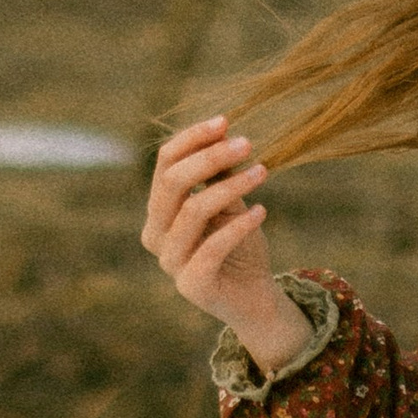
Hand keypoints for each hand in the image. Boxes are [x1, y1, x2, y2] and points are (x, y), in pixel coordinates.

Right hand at [142, 119, 309, 369]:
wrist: (254, 296)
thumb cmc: (240, 244)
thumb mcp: (231, 202)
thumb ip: (220, 174)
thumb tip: (223, 130)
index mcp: (159, 210)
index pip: (165, 164)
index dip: (192, 139)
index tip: (226, 121)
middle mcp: (156, 235)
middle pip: (173, 182)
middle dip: (211, 157)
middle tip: (247, 143)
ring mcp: (170, 262)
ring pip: (193, 211)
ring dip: (231, 186)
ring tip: (262, 172)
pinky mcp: (191, 286)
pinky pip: (212, 248)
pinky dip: (239, 226)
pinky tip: (262, 210)